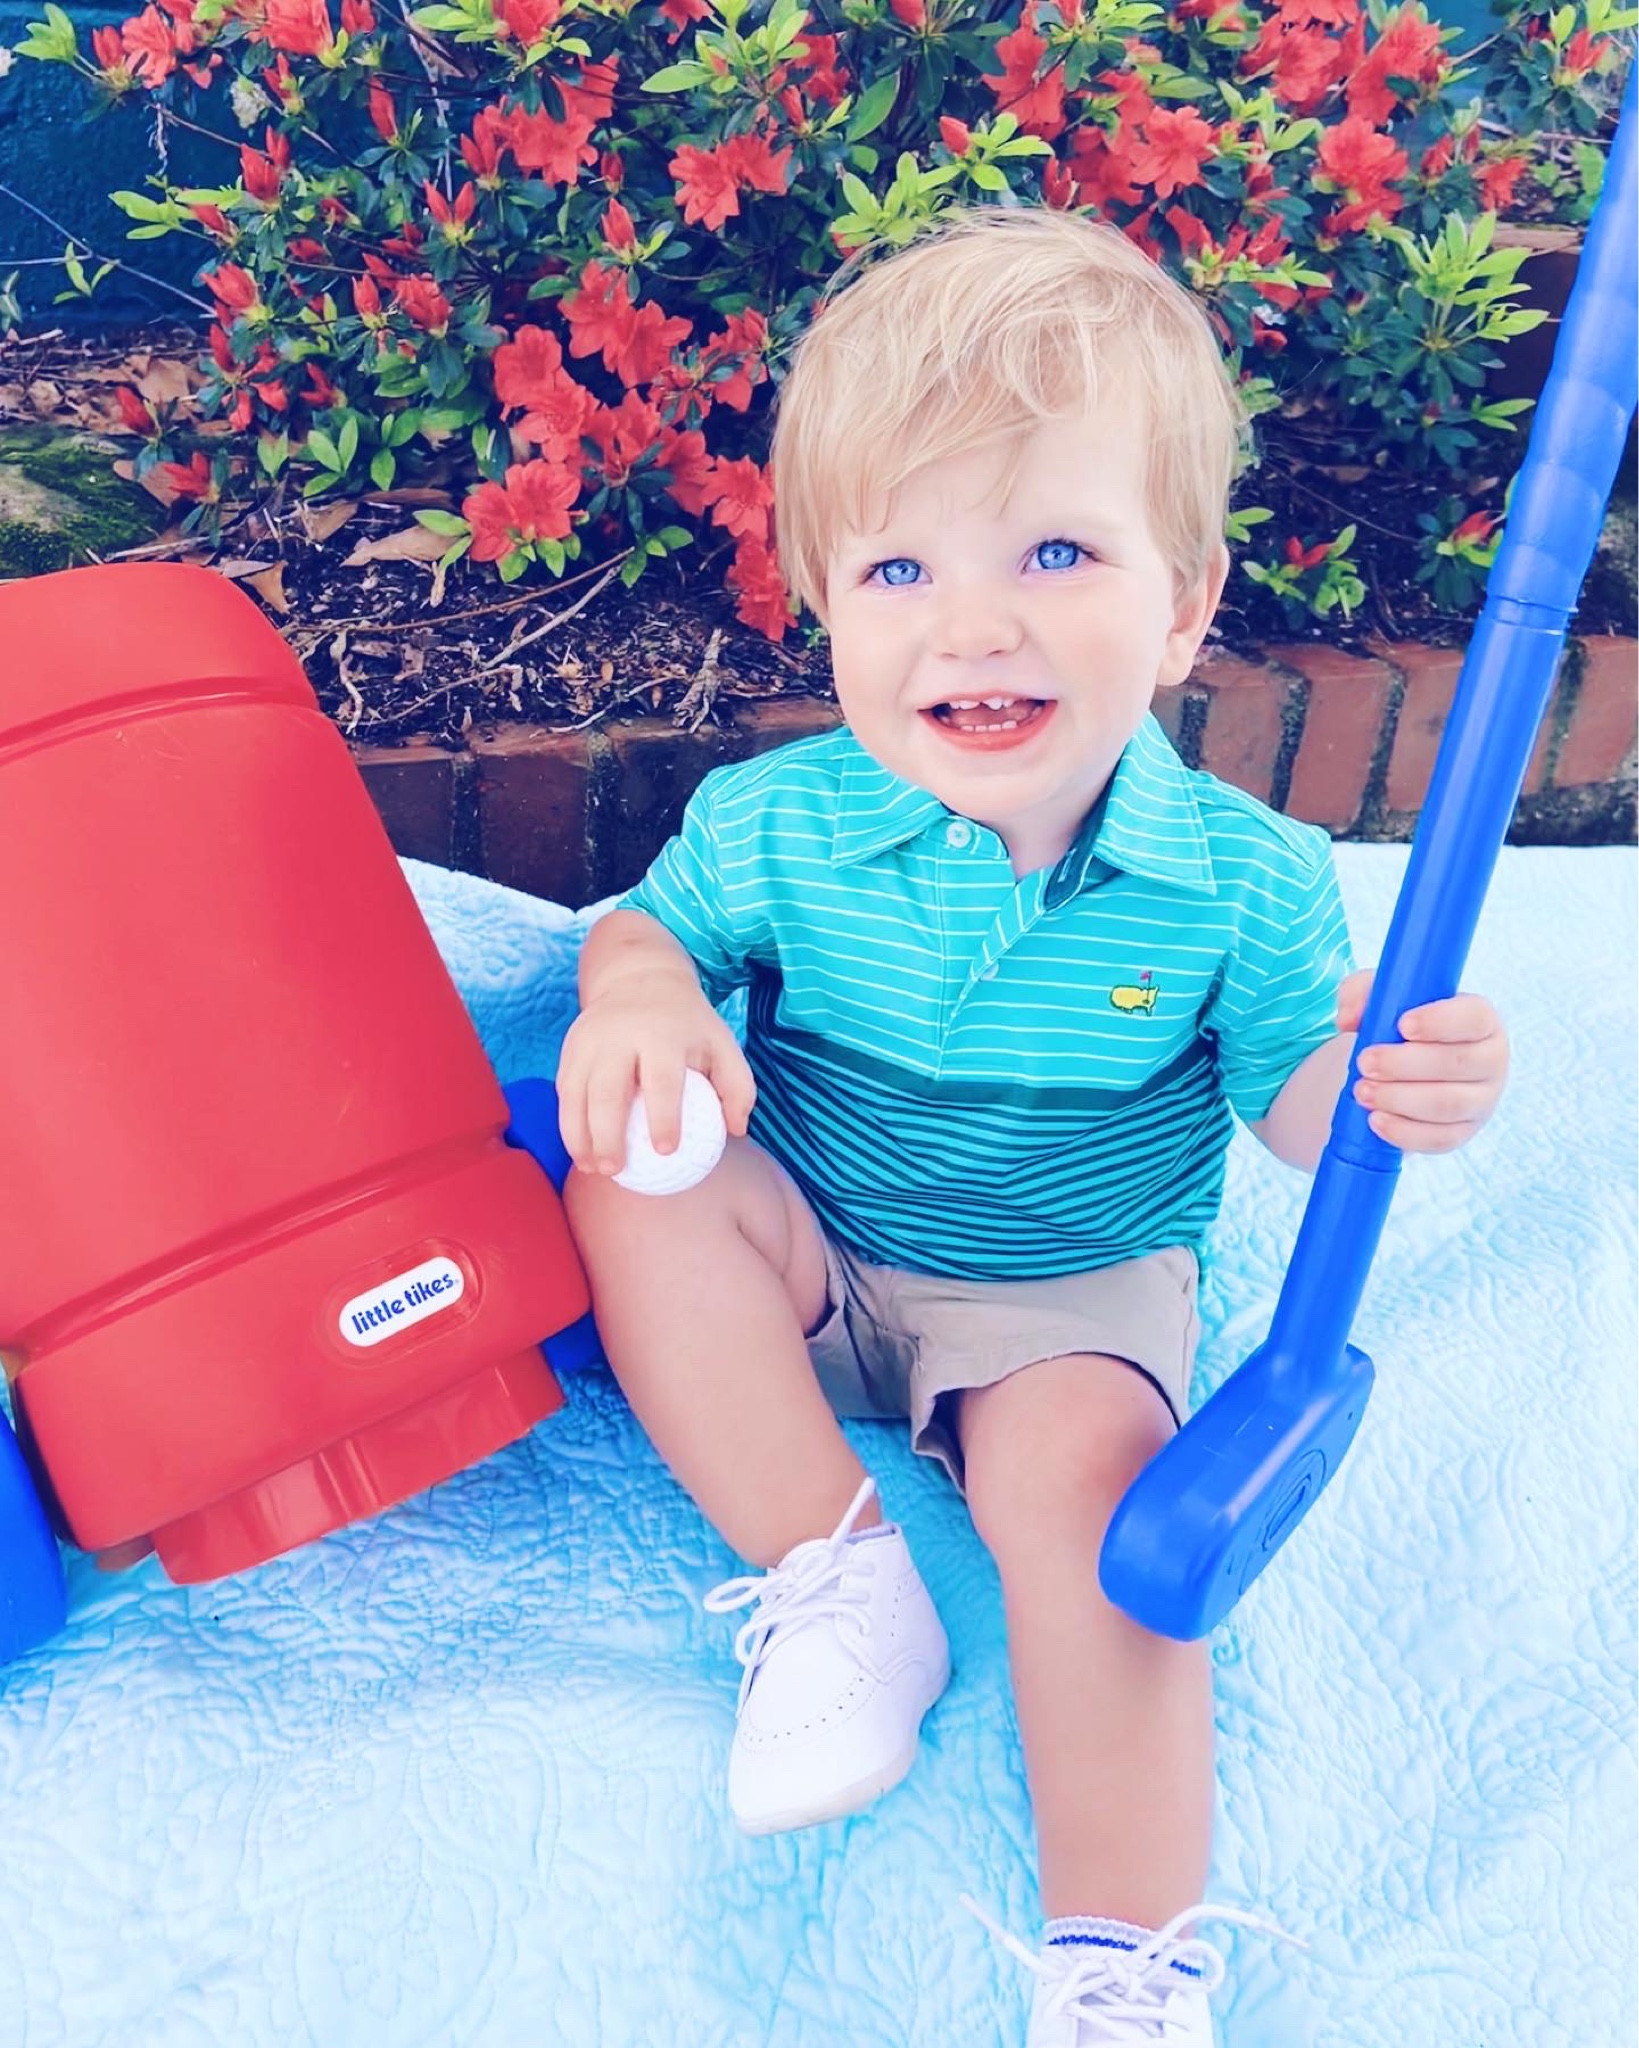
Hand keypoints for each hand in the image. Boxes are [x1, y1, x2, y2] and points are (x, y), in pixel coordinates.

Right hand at [556, 983, 754, 1176]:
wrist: (639, 978)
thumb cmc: (687, 1025)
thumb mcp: (721, 1043)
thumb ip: (737, 1086)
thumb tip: (736, 1131)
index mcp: (663, 1035)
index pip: (662, 1080)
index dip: (663, 1116)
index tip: (666, 1150)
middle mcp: (621, 1036)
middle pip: (609, 1091)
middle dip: (607, 1135)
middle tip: (616, 1171)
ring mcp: (590, 1041)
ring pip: (577, 1094)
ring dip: (579, 1136)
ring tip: (593, 1169)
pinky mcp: (570, 1047)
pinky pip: (565, 1091)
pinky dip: (568, 1124)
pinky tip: (581, 1152)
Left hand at [1337, 969, 1508, 1153]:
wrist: (1409, 1069)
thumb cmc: (1401, 1025)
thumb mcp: (1382, 999)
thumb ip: (1363, 994)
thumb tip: (1348, 1018)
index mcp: (1481, 1020)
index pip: (1474, 1018)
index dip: (1440, 1022)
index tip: (1402, 1025)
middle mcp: (1491, 1061)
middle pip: (1457, 1064)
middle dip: (1405, 1065)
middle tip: (1364, 1062)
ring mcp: (1481, 1101)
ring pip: (1448, 1105)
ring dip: (1400, 1099)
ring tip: (1361, 1091)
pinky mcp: (1463, 1132)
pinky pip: (1439, 1138)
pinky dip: (1405, 1132)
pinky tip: (1375, 1120)